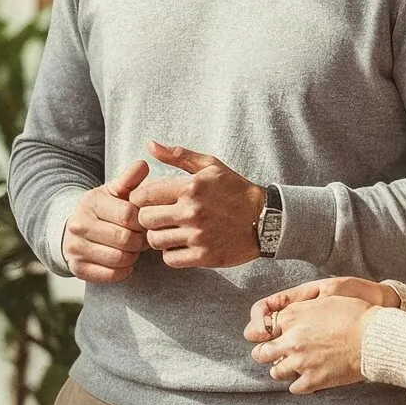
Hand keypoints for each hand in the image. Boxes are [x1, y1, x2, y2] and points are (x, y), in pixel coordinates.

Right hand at [63, 159, 151, 282]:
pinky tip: (124, 261)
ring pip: (120, 259)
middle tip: (142, 238)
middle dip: (140, 241)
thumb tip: (143, 164)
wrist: (72, 229)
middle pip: (125, 239)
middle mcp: (78, 224)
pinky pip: (111, 275)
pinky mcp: (76, 268)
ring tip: (133, 249)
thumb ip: (129, 180)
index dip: (143, 222)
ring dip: (133, 257)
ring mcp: (75, 248)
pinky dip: (124, 271)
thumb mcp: (114, 192)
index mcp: (91, 202)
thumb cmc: (102, 210)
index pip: (128, 215)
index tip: (144, 223)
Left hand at [133, 143, 264, 269]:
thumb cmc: (235, 190)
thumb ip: (178, 155)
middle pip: (144, 219)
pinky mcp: (204, 256)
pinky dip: (171, 254)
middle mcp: (192, 212)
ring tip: (168, 231)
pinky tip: (180, 245)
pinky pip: (170, 259)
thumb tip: (150, 146)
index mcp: (190, 187)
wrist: (265, 219)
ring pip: (155, 241)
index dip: (139, 199)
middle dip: (146, 219)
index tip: (147, 202)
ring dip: (158, 237)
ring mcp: (198, 236)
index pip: (144, 195)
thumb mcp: (210, 166)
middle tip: (156, 218)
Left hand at [247, 279, 387, 393]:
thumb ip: (301, 309)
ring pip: (275, 372)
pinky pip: (294, 388)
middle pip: (261, 353)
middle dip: (267, 354)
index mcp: (291, 317)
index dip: (268, 334)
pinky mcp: (313, 380)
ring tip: (294, 367)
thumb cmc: (355, 315)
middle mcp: (290, 340)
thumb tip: (290, 315)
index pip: (263, 329)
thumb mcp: (323, 300)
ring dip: (283, 370)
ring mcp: (300, 361)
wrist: (374, 336)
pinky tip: (308, 379)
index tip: (274, 337)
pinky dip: (299, 385)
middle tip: (276, 356)